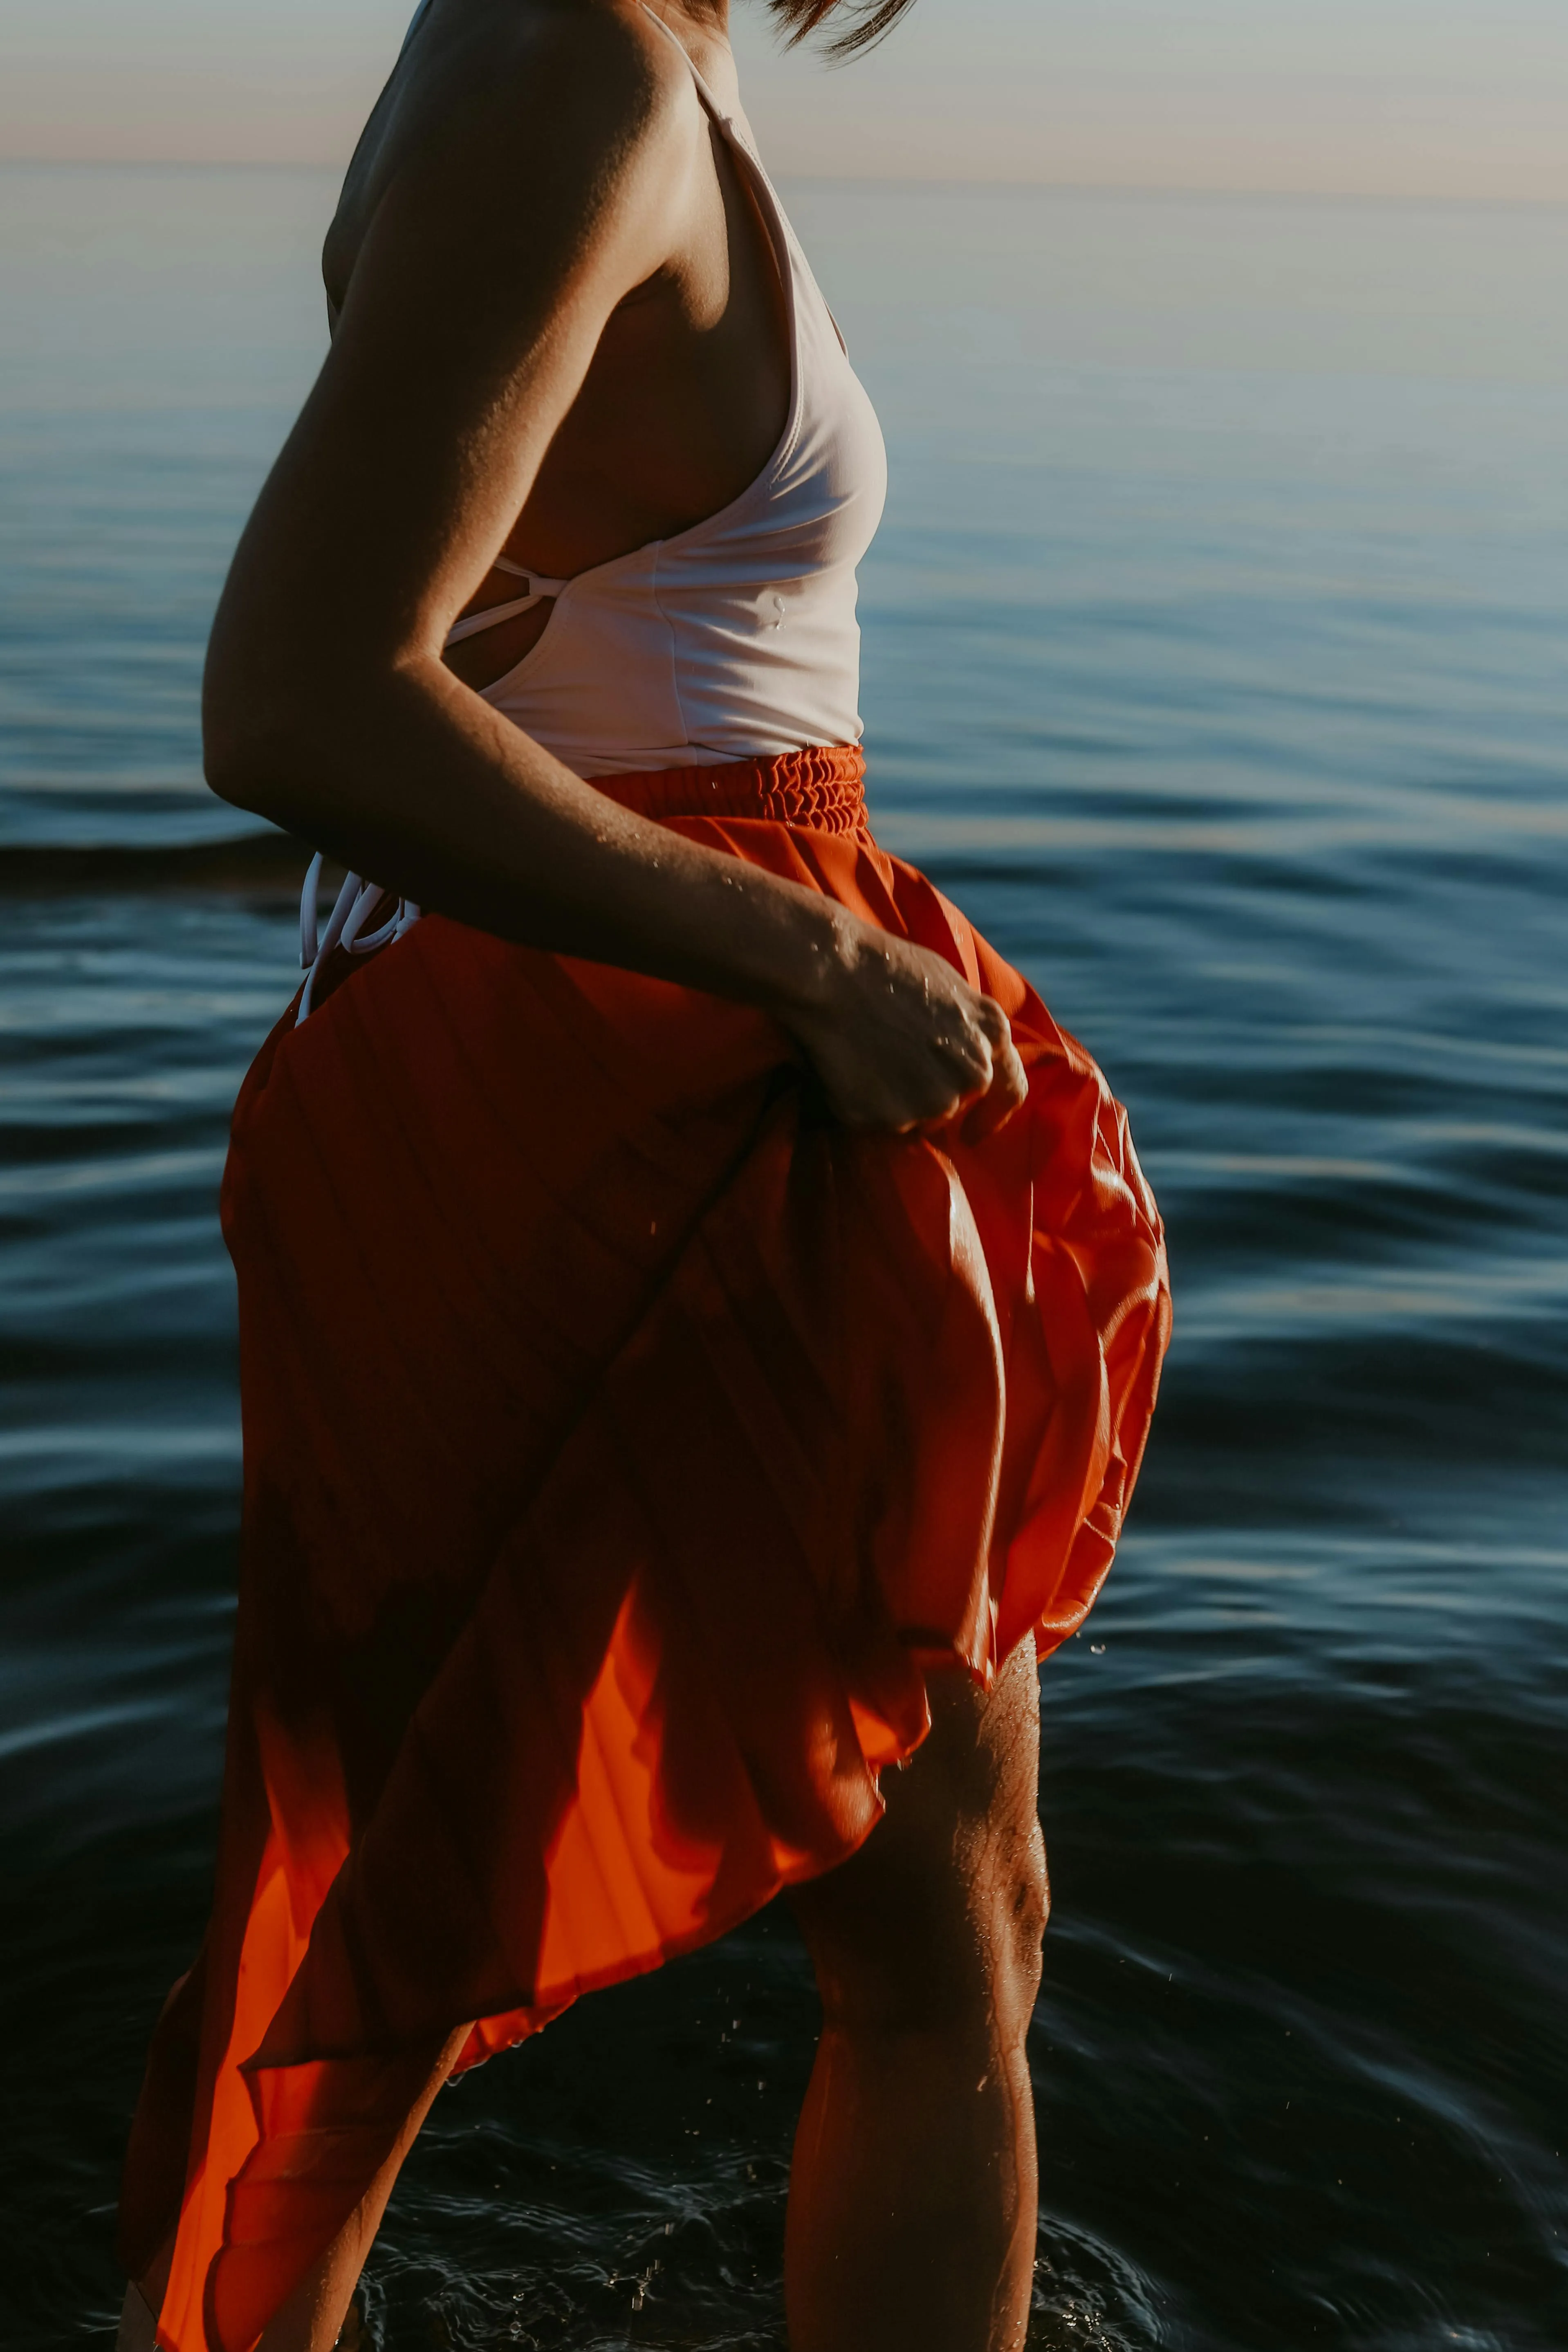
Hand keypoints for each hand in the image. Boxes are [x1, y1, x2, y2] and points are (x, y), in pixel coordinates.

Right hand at [777, 918, 1027, 1135]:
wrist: (833, 970)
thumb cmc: (886, 966)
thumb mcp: (951, 986)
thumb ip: (968, 1028)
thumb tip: (964, 1052)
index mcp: (993, 1035)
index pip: (1011, 1090)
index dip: (992, 1115)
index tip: (972, 1133)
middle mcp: (973, 1073)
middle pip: (952, 1106)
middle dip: (925, 1098)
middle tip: (890, 1069)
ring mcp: (934, 1100)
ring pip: (914, 1119)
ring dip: (892, 1101)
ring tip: (865, 1058)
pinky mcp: (892, 1118)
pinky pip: (875, 1123)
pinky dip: (860, 1105)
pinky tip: (846, 1068)